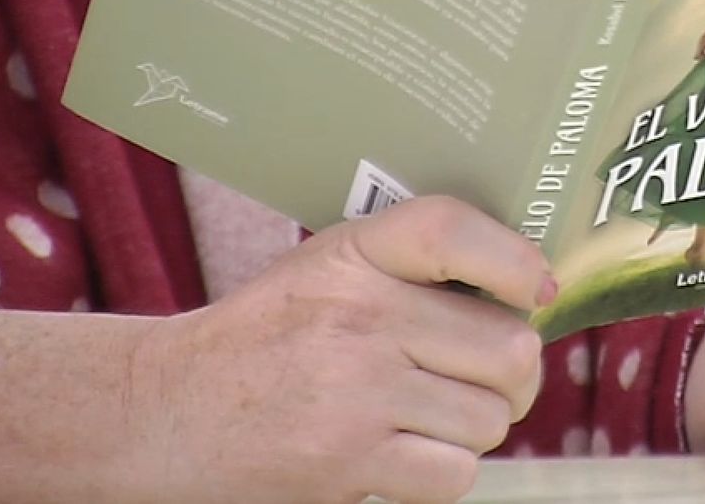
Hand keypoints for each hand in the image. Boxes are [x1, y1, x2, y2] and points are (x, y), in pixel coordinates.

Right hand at [136, 197, 551, 501]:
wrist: (168, 410)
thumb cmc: (273, 335)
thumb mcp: (331, 268)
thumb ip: (415, 266)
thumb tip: (533, 291)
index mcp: (355, 255)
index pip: (451, 231)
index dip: (514, 261)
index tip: (536, 288)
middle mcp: (360, 317)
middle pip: (509, 348)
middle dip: (515, 375)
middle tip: (487, 379)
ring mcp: (356, 393)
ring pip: (490, 418)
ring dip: (476, 426)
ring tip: (431, 415)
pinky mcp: (347, 463)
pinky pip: (456, 473)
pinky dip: (445, 471)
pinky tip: (408, 453)